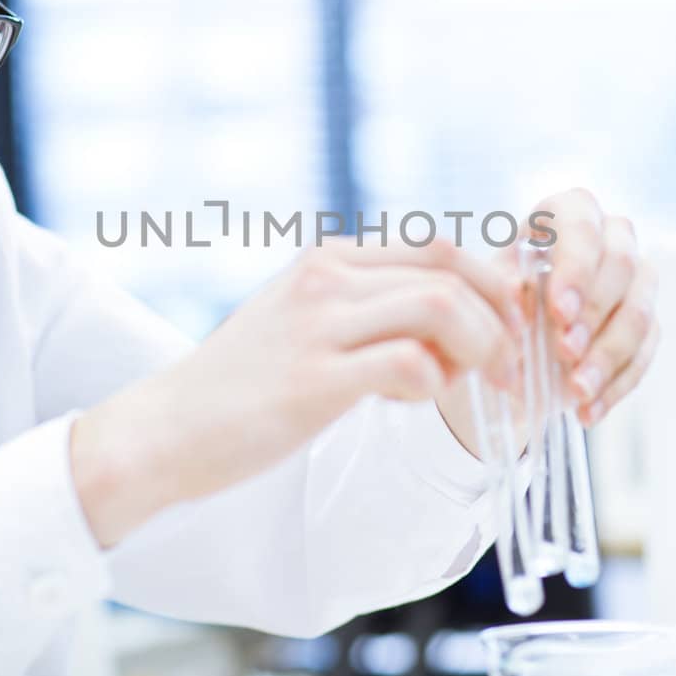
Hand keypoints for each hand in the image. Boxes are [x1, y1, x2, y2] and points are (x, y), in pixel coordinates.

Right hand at [71, 237, 524, 546]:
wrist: (165, 430)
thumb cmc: (243, 387)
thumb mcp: (304, 322)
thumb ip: (367, 308)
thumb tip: (455, 315)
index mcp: (328, 260)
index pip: (438, 246)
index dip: (491, 285)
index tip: (509, 331)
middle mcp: (325, 279)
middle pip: (449, 267)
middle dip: (500, 317)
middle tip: (511, 367)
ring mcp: (317, 326)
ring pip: (440, 306)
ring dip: (480, 350)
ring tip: (477, 388)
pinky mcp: (313, 381)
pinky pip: (408, 364)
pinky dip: (434, 384)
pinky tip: (415, 402)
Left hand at [521, 188, 658, 426]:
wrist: (508, 339)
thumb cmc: (498, 300)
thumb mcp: (488, 293)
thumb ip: (502, 289)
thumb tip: (517, 294)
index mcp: (563, 215)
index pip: (581, 222)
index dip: (576, 266)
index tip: (559, 311)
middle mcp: (609, 238)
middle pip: (622, 263)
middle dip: (593, 313)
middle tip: (564, 351)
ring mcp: (634, 280)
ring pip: (640, 311)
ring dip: (607, 355)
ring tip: (576, 390)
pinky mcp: (647, 323)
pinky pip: (645, 352)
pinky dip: (616, 384)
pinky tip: (589, 409)